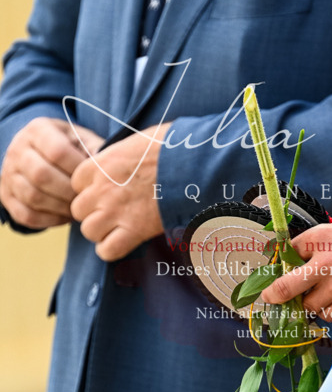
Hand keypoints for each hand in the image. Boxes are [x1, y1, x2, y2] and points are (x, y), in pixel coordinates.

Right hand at [0, 117, 103, 228]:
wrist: (37, 152)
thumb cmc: (68, 146)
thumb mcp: (80, 138)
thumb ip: (94, 149)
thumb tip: (109, 170)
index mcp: (38, 130)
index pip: (57, 151)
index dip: (78, 169)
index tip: (94, 178)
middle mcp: (17, 149)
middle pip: (41, 175)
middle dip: (69, 191)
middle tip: (88, 199)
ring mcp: (8, 174)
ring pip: (32, 197)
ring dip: (60, 207)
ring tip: (79, 209)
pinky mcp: (6, 195)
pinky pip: (26, 215)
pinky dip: (48, 220)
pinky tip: (65, 217)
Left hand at [71, 123, 169, 261]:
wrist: (195, 163)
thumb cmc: (173, 146)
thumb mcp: (139, 141)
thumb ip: (122, 154)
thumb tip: (125, 160)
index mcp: (101, 165)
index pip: (77, 182)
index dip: (90, 188)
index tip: (106, 189)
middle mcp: (102, 189)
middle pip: (79, 209)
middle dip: (93, 211)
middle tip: (113, 210)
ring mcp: (116, 212)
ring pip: (89, 231)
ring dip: (101, 231)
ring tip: (118, 227)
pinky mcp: (134, 231)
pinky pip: (107, 250)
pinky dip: (111, 249)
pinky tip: (124, 241)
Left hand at [262, 213, 331, 319]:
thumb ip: (310, 242)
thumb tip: (290, 254)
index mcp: (318, 244)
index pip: (282, 265)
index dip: (271, 283)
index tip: (265, 288)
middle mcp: (324, 269)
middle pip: (289, 293)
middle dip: (283, 295)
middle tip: (281, 294)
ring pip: (311, 307)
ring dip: (310, 302)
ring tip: (320, 291)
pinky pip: (330, 315)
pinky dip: (328, 310)